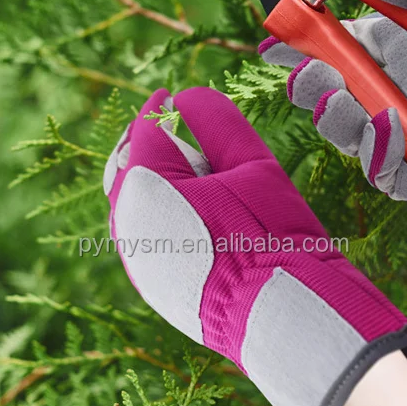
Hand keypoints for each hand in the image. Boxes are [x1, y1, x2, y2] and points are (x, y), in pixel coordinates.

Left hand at [103, 87, 406, 405]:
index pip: (144, 133)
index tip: (169, 96)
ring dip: (151, 180)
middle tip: (174, 130)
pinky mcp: (146, 283)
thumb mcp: (252, 165)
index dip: (156, 109)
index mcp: (145, 185)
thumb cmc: (271, 234)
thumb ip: (217, 122)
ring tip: (191, 175)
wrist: (280, 311)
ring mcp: (132, 256)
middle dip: (148, 144)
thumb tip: (188, 94)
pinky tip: (188, 214)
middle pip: (126, 166)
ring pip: (129, 201)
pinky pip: (139, 236)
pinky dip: (155, 216)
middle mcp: (126, 221)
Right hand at [261, 0, 406, 203]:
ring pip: (339, 133)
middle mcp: (380, 91)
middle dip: (310, 87)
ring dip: (339, 119)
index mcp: (381, 49)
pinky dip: (380, 151)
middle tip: (319, 77)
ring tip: (357, 105)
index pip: (322, 49)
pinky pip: (374, 167)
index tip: (275, 45)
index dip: (293, 47)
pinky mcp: (405, 172)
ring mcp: (390, 133)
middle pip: (319, 95)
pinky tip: (399, 134)